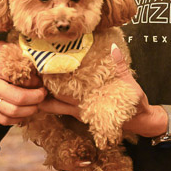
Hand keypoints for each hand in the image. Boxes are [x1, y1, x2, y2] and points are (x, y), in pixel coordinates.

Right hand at [0, 42, 46, 125]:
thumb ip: (15, 52)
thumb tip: (36, 59)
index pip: (20, 76)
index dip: (35, 80)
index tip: (40, 80)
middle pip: (18, 98)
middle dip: (37, 98)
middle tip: (42, 93)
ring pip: (13, 112)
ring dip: (30, 110)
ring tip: (35, 103)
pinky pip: (4, 121)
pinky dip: (18, 119)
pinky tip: (24, 112)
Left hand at [39, 44, 166, 137]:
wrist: (141, 121)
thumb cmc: (134, 105)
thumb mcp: (129, 85)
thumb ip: (120, 67)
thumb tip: (114, 48)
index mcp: (86, 104)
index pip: (59, 96)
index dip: (46, 85)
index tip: (36, 72)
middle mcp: (79, 110)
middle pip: (51, 101)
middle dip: (39, 90)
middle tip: (29, 74)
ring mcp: (79, 112)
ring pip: (55, 105)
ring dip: (44, 96)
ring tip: (34, 81)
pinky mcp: (83, 113)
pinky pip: (63, 108)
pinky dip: (54, 100)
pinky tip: (50, 89)